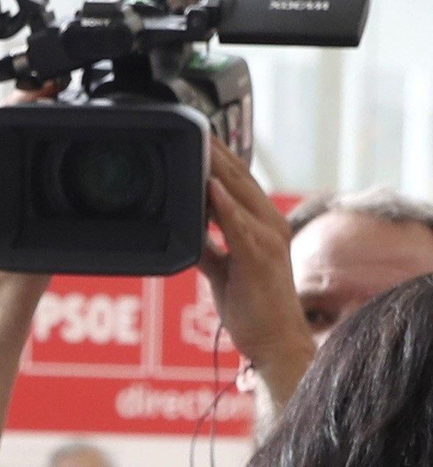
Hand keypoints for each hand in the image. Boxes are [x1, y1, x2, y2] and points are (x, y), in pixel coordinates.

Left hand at [200, 141, 314, 409]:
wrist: (275, 341)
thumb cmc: (253, 308)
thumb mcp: (224, 272)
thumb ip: (210, 248)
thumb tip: (191, 232)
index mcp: (261, 224)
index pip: (238, 182)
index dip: (218, 157)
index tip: (198, 134)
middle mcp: (269, 223)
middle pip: (239, 178)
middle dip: (216, 151)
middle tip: (193, 125)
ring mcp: (267, 238)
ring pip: (240, 195)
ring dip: (219, 168)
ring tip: (198, 144)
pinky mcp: (260, 257)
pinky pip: (239, 227)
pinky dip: (225, 206)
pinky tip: (211, 187)